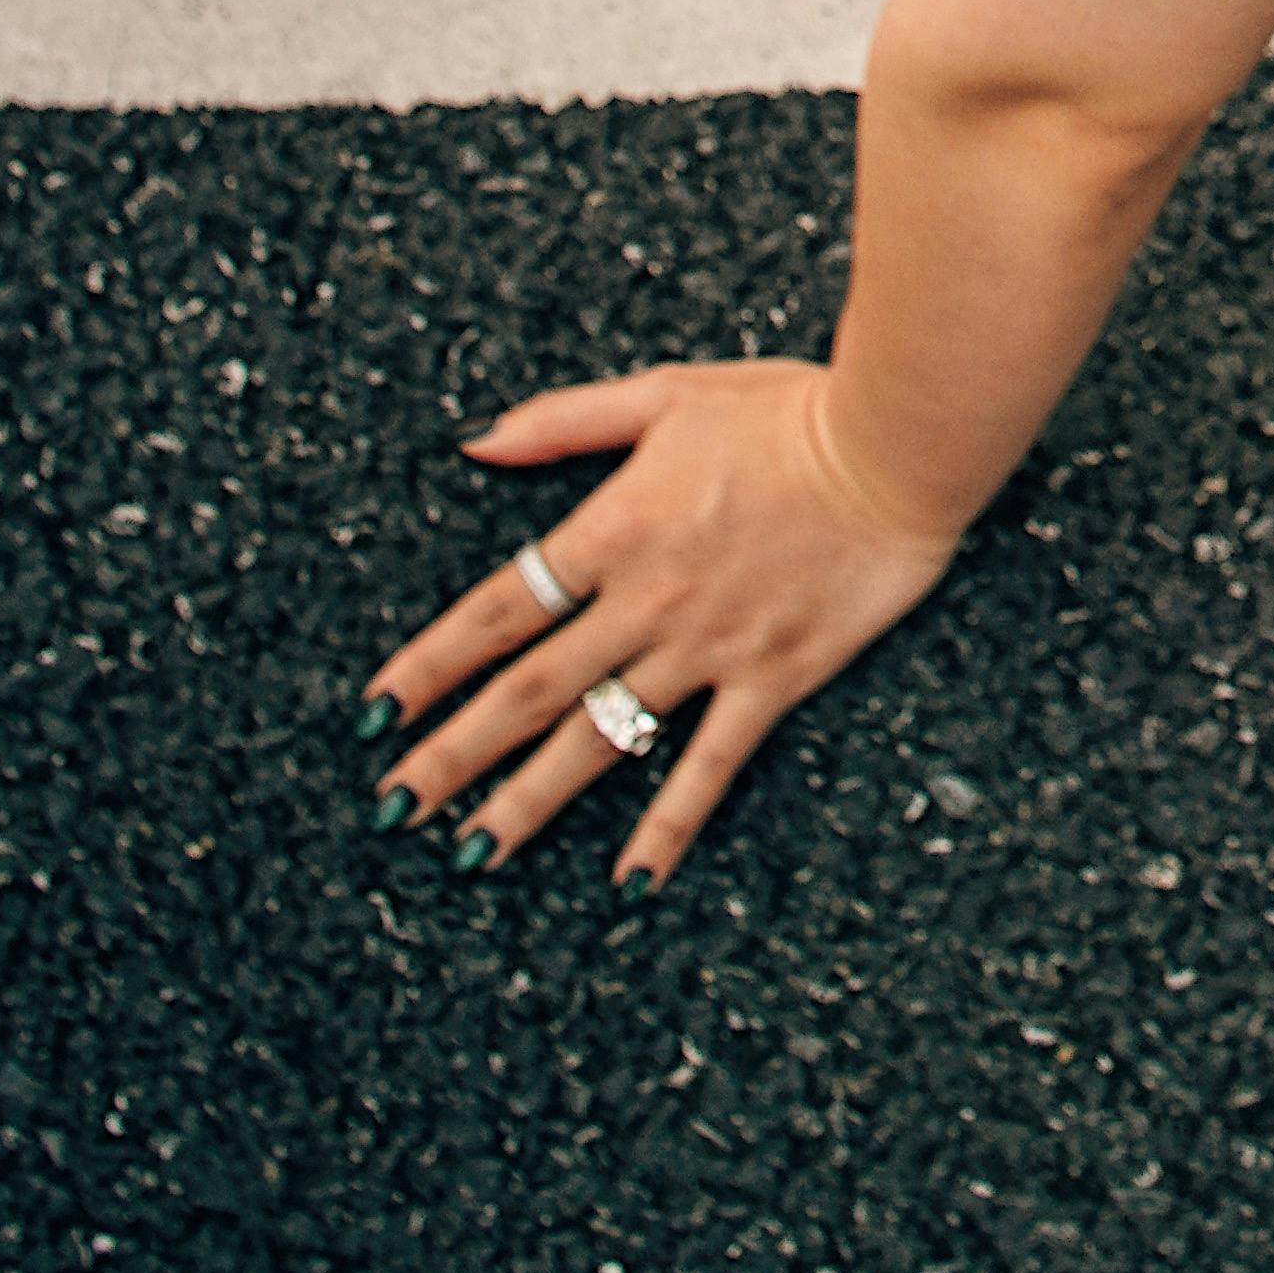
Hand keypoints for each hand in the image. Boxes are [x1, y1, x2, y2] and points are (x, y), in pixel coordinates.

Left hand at [367, 364, 959, 887]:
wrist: (897, 444)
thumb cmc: (787, 409)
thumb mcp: (667, 392)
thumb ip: (566, 422)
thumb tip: (477, 442)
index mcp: (614, 529)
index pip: (498, 610)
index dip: (430, 664)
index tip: (376, 711)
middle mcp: (647, 601)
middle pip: (529, 690)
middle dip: (453, 754)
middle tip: (392, 808)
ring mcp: (708, 648)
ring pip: (600, 738)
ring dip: (528, 800)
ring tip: (470, 853)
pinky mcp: (772, 679)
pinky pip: (710, 766)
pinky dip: (668, 825)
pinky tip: (630, 880)